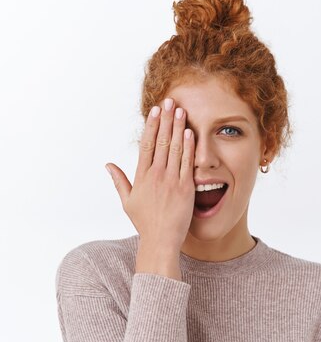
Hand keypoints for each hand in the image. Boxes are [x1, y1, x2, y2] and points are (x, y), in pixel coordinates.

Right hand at [105, 98, 195, 251]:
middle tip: (170, 101)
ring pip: (174, 148)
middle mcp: (156, 176)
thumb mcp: (128, 201)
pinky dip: (189, 147)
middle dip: (166, 119)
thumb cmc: (145, 223)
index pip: (146, 144)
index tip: (155, 110)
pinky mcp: (185, 188)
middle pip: (160, 141)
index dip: (151, 125)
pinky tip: (190, 132)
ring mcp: (171, 181)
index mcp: (141, 177)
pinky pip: (187, 163)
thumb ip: (119, 181)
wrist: (161, 240)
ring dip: (178, 128)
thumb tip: (108, 164)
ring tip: (181, 111)